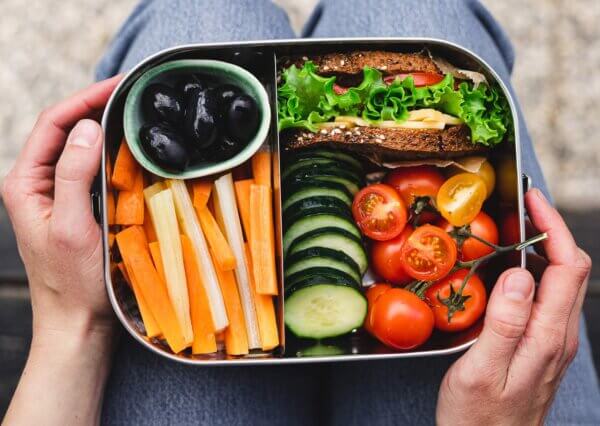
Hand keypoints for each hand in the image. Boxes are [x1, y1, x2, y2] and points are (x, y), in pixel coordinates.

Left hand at [2, 76, 120, 424]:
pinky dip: (113, 155)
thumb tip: (87, 127)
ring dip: (107, 130)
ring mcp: (58, 196)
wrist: (78, 323)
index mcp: (25, 184)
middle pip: (65, 131)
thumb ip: (72, 174)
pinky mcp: (77, 207)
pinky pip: (93, 171)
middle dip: (97, 108)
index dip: (84, 99)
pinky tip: (133, 151)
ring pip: (80, 149)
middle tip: (134, 95)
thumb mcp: (72, 227)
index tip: (119, 86)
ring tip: (136, 115)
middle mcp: (38, 185)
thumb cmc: (73, 284)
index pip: (53, 125)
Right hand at [436, 189, 591, 424]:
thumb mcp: (482, 371)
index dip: (553, 227)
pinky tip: (507, 270)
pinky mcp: (541, 346)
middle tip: (521, 207)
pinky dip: (533, 271)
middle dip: (551, 230)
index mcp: (548, 336)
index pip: (567, 267)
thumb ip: (504, 323)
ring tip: (512, 231)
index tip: (533, 200)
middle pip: (571, 268)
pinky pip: (546, 297)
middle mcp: (559, 335)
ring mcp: (553, 341)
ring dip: (542, 249)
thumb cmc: (480, 418)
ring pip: (560, 281)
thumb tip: (519, 273)